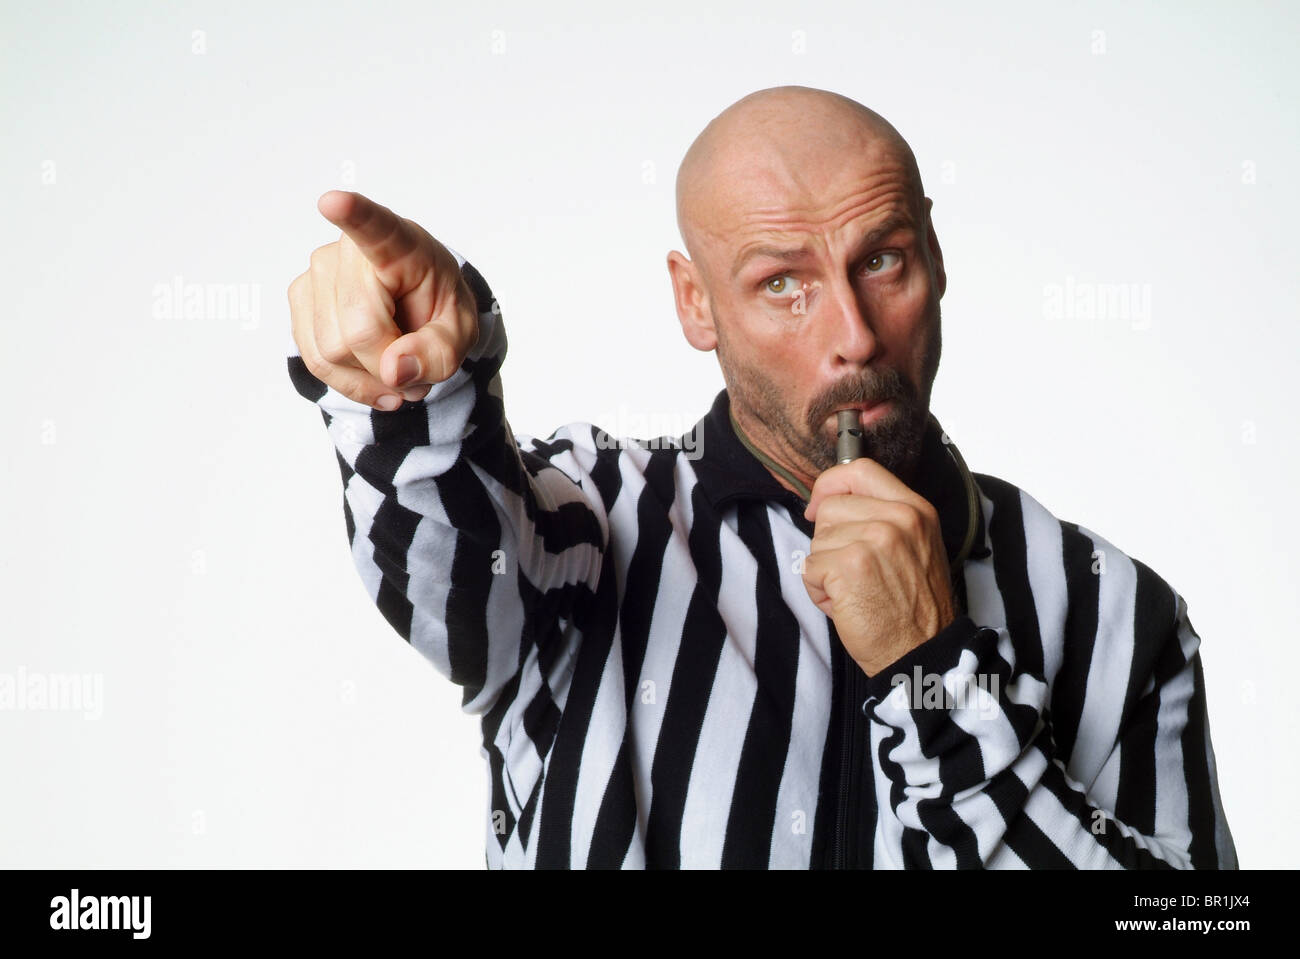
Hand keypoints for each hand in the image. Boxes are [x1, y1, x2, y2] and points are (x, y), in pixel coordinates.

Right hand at [288, 190, 480, 410]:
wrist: (418, 308)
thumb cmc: (438, 308)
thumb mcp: (461, 333)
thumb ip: (439, 352)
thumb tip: (392, 370)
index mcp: (402, 244)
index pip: (376, 228)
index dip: (354, 216)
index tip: (333, 202)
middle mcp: (349, 252)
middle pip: (358, 332)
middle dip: (388, 365)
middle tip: (414, 364)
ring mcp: (317, 273)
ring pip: (331, 354)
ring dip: (368, 378)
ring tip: (396, 367)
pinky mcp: (301, 300)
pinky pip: (315, 363)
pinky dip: (348, 382)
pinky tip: (372, 375)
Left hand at [801, 458, 955, 676]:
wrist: (922, 652)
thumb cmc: (912, 607)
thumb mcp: (914, 546)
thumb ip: (881, 517)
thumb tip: (829, 500)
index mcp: (915, 509)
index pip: (860, 470)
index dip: (831, 484)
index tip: (819, 504)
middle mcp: (898, 518)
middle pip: (830, 507)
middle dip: (829, 541)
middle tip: (854, 572)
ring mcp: (875, 539)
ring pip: (817, 540)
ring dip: (824, 570)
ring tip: (854, 591)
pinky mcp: (850, 565)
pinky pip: (809, 568)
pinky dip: (819, 591)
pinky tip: (846, 605)